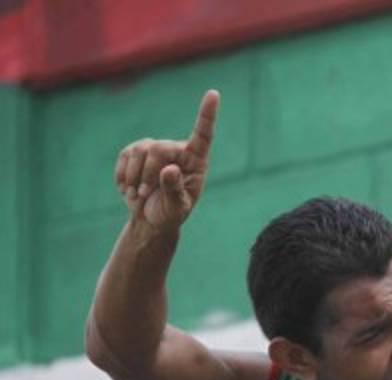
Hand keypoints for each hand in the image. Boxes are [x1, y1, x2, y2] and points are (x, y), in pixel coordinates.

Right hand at [115, 89, 218, 230]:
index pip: (203, 135)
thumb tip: (169, 169)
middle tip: (144, 194)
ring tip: (139, 194)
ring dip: (135, 176)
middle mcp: (177, 150)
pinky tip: (129, 189)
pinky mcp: (135, 152)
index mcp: (196, 161)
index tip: (214, 93)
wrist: (150, 219)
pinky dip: (123, 175)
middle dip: (148, 173)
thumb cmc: (170, 214)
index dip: (207, 114)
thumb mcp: (177, 208)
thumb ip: (174, 190)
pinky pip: (125, 156)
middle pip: (158, 148)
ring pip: (140, 150)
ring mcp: (155, 148)